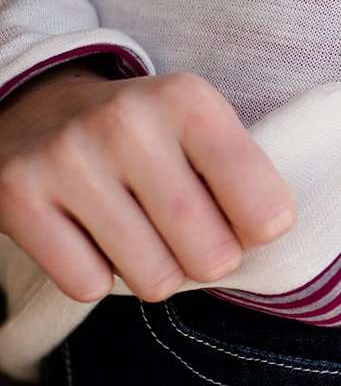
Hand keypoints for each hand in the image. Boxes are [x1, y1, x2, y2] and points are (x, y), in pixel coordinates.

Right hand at [0, 65, 295, 304]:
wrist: (37, 106)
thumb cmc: (142, 135)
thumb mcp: (201, 128)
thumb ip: (245, 179)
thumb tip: (270, 243)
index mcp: (187, 100)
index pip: (264, 209)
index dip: (262, 232)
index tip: (247, 222)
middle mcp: (126, 122)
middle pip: (209, 254)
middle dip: (208, 260)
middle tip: (186, 231)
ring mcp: (67, 160)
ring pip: (153, 278)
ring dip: (155, 271)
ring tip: (138, 230)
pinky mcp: (18, 197)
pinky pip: (88, 285)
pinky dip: (96, 275)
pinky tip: (89, 234)